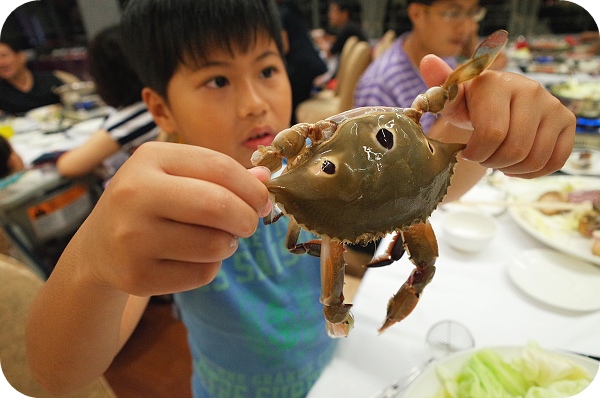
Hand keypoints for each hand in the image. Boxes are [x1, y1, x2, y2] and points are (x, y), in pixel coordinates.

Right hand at [68, 142, 271, 295]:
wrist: (97, 248)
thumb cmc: (149, 204)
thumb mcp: (176, 177)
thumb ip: (221, 175)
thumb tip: (267, 180)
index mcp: (149, 158)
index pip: (219, 167)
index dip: (252, 187)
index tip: (263, 201)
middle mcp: (134, 193)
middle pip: (218, 206)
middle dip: (247, 218)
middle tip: (248, 224)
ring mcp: (131, 237)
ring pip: (214, 244)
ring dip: (228, 244)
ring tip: (215, 239)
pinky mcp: (136, 276)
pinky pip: (201, 274)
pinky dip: (209, 267)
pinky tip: (192, 258)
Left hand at [419, 55, 575, 178]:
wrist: (496, 102)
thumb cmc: (469, 103)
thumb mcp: (451, 98)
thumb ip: (439, 85)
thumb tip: (428, 61)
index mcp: (498, 84)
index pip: (492, 134)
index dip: (477, 152)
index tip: (467, 151)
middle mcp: (530, 90)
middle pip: (514, 150)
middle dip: (492, 162)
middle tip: (483, 156)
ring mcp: (552, 105)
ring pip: (535, 159)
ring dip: (511, 168)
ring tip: (498, 158)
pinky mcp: (567, 121)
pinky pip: (555, 161)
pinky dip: (533, 172)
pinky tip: (517, 163)